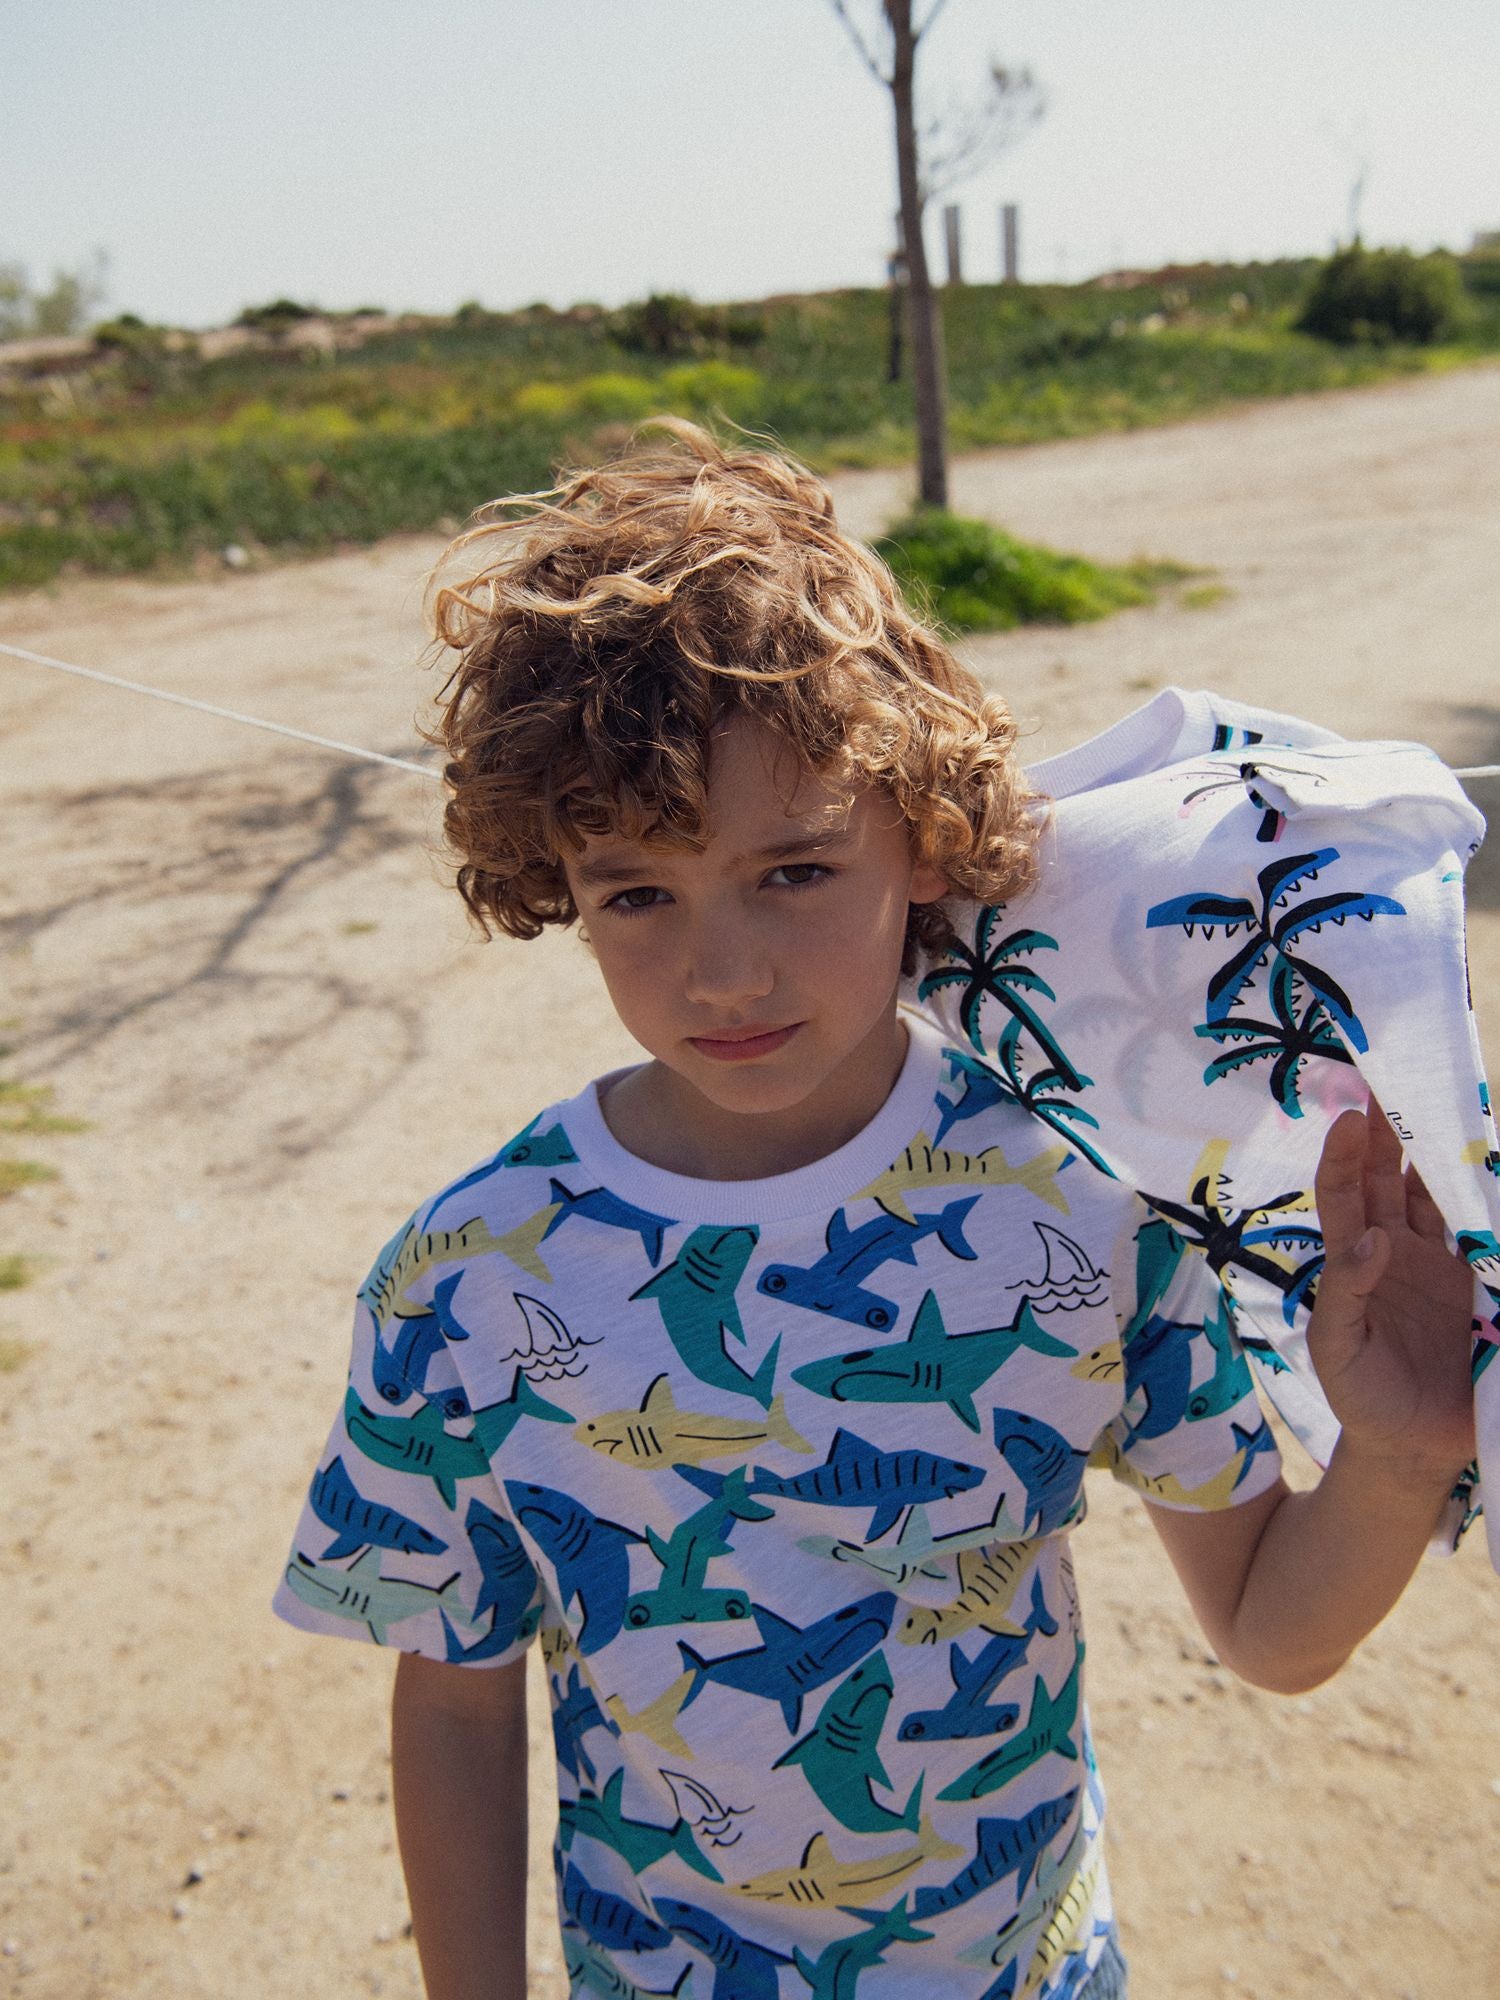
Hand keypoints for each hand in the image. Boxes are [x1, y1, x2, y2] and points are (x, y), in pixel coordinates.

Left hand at [1307, 1101, 1475, 1487]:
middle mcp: (1398, 1252)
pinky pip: (1484, 1234)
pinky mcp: (1482, 1285)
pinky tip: (1488, 1169)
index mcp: (1355, 1261)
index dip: (1345, 1157)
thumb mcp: (1336, 1350)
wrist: (1417, 1450)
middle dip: (1392, 1133)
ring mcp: (1442, 1265)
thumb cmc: (1362, 1399)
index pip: (1345, 1196)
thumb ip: (1345, 1294)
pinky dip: (1485, 1202)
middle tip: (1394, 1082)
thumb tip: (1371, 1240)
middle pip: (1392, 1180)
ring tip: (1446, 1109)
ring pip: (1439, 1198)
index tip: (1351, 1118)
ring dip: (1440, 1157)